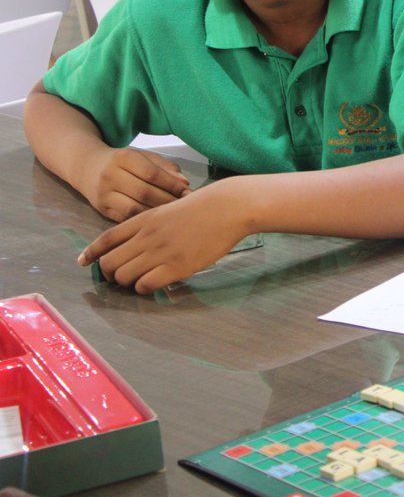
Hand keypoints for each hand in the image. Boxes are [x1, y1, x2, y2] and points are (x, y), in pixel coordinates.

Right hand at [79, 147, 189, 221]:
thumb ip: (165, 167)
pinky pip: (126, 219)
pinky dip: (143, 220)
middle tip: (183, 205)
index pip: (152, 173)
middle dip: (167, 200)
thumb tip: (184, 183)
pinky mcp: (102, 210)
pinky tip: (156, 220)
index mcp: (123, 158)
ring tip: (172, 214)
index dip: (172, 184)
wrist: (87, 167)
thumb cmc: (124, 162)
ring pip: (134, 209)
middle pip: (144, 192)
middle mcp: (111, 176)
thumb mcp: (143, 157)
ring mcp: (104, 194)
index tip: (187, 191)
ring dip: (156, 213)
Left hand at [79, 183, 249, 293]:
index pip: (106, 239)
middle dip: (110, 273)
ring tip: (141, 280)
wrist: (227, 208)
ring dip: (128, 282)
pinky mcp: (175, 266)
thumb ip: (151, 226)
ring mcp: (159, 252)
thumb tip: (138, 245)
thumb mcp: (169, 209)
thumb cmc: (203, 208)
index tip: (83, 261)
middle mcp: (146, 237)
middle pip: (109, 262)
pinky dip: (145, 288)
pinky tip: (155, 283)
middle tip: (121, 277)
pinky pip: (145, 285)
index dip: (91, 252)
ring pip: (123, 276)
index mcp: (143, 220)